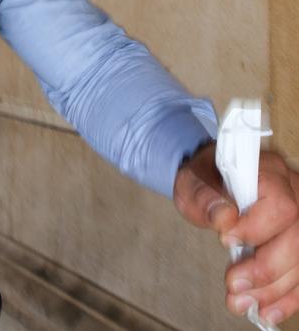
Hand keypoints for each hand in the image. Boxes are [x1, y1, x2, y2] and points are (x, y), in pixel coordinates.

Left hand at [174, 142, 298, 324]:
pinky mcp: (298, 239)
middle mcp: (293, 191)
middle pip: (297, 236)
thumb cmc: (205, 180)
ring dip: (274, 288)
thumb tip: (224, 219)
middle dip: (266, 268)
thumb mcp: (192, 182)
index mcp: (268, 171)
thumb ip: (204, 197)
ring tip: (243, 301)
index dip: (257, 228)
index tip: (226, 240)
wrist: (210, 183)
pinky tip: (267, 309)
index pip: (279, 203)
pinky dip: (286, 295)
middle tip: (234, 283)